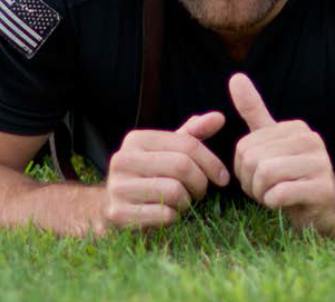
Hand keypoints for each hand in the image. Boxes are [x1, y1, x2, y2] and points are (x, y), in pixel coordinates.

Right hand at [104, 112, 228, 229]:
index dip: (212, 162)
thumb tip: (219, 117)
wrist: (111, 205)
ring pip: (175, 192)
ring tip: (182, 201)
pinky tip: (168, 213)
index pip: (188, 145)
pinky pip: (164, 215)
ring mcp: (118, 187)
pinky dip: (174, 216)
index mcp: (136, 139)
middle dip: (200, 182)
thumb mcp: (169, 150)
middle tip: (200, 191)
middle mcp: (123, 160)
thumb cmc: (150, 174)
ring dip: (187, 201)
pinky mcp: (118, 214)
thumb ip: (194, 134)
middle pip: (182, 166)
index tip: (223, 178)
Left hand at [229, 73, 334, 234]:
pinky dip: (274, 204)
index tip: (262, 176)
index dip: (244, 170)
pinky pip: (279, 194)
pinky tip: (286, 204)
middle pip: (252, 160)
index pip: (244, 147)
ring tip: (277, 195)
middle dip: (252, 183)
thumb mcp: (270, 144)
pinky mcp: (323, 189)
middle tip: (269, 189)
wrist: (322, 211)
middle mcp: (311, 140)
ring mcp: (321, 164)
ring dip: (262, 194)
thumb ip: (254, 111)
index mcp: (296, 128)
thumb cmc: (290, 177)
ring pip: (264, 175)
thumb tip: (236, 77)